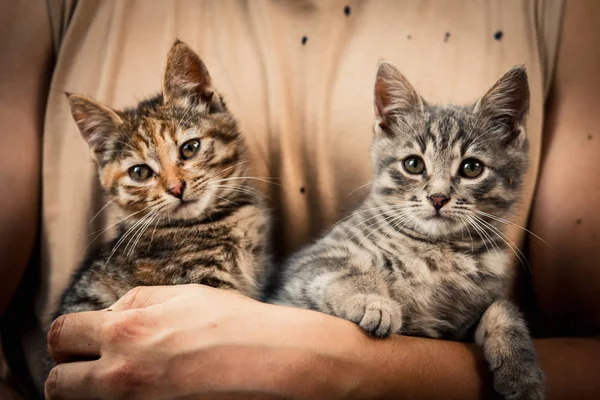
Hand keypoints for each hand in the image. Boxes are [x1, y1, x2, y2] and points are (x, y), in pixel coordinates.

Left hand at [45, 285, 365, 399]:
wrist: (270, 360)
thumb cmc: (232, 322)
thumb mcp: (184, 294)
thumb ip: (139, 300)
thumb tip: (111, 310)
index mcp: (126, 331)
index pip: (63, 334)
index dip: (67, 336)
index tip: (81, 337)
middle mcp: (120, 373)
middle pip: (56, 383)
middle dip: (66, 371)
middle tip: (90, 364)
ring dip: (88, 390)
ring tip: (117, 375)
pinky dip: (118, 399)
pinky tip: (146, 386)